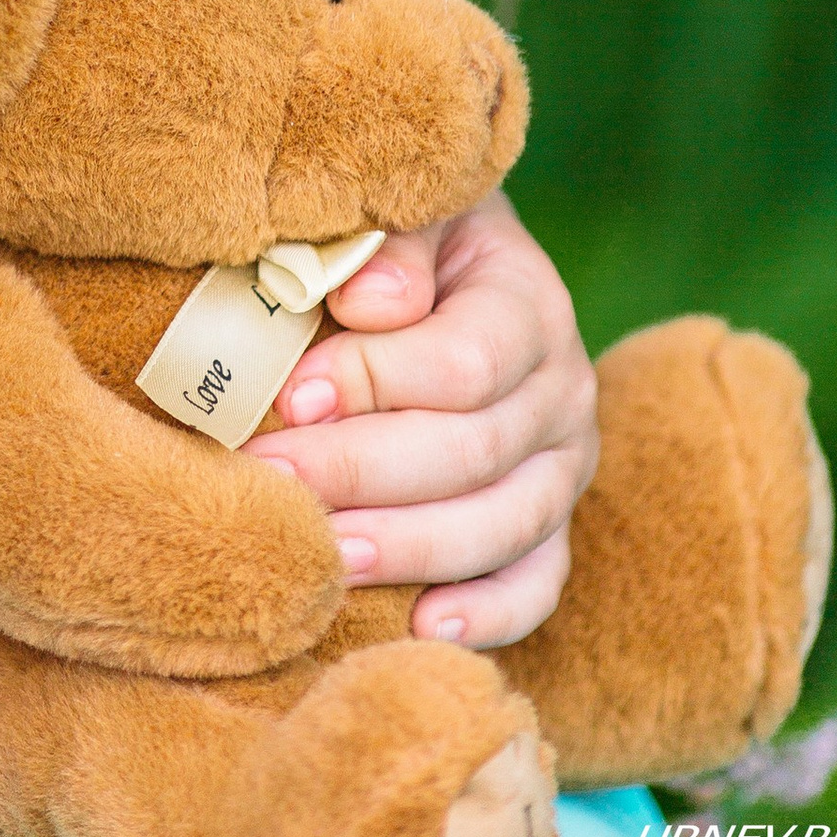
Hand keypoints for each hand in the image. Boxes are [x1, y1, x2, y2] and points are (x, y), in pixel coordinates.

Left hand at [240, 194, 599, 646]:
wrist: (448, 267)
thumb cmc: (398, 239)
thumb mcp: (400, 210)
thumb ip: (390, 245)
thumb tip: (370, 304)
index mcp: (528, 301)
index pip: (465, 360)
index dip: (376, 381)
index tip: (289, 395)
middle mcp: (563, 388)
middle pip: (474, 451)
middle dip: (363, 471)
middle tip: (273, 482)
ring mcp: (563, 465)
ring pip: (504, 526)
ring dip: (407, 548)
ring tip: (325, 556)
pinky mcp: (552, 525)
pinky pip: (537, 583)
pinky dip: (489, 613)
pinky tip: (424, 627)